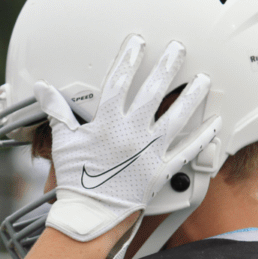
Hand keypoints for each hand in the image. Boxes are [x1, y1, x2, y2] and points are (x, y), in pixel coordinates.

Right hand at [35, 35, 219, 241]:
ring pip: (176, 117)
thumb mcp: (63, 142)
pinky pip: (187, 151)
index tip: (138, 43)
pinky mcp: (162, 170)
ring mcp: (149, 152)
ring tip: (203, 79)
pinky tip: (214, 123)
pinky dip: (202, 137)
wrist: (90, 215)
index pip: (119, 81)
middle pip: (153, 92)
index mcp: (107, 123)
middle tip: (178, 49)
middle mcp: (131, 133)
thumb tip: (43, 89)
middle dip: (167, 67)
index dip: (129, 59)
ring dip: (192, 96)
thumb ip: (57, 111)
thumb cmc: (75, 180)